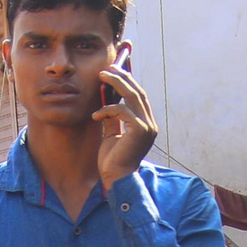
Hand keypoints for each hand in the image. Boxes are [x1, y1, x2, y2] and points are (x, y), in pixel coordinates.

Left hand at [94, 63, 157, 187]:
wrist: (115, 178)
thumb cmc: (113, 159)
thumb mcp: (112, 134)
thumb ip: (113, 118)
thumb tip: (107, 99)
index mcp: (146, 124)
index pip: (139, 96)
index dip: (128, 80)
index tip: (116, 69)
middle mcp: (150, 124)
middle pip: (137, 92)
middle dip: (122, 77)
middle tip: (107, 68)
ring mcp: (147, 127)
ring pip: (133, 96)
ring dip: (116, 83)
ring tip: (101, 76)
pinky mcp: (140, 130)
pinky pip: (122, 111)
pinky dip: (107, 110)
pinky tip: (96, 116)